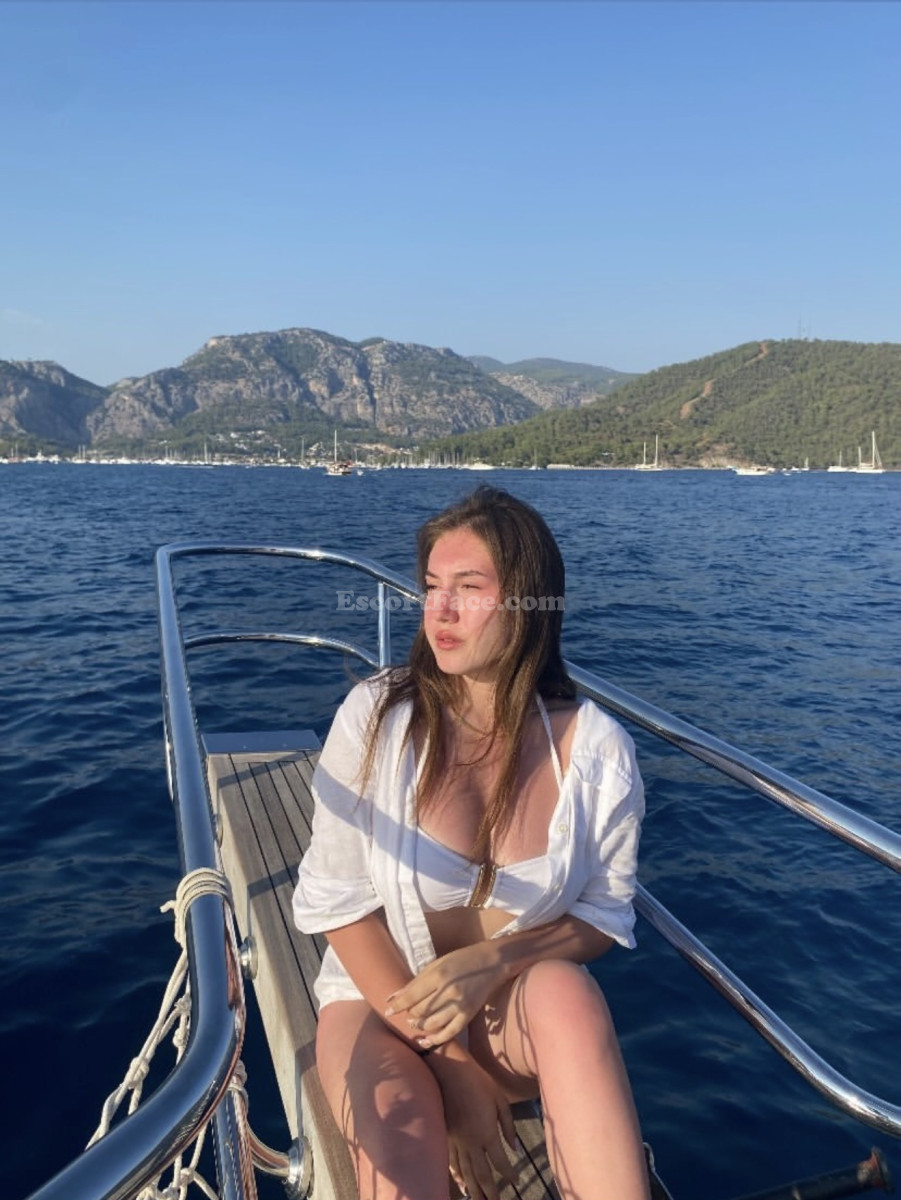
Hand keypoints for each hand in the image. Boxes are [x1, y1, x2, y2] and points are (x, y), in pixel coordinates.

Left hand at [385, 942, 504, 1044]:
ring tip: (414, 1024)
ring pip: (432, 1024)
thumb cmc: (460, 960)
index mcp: (438, 975)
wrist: (491, 962)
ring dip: (419, 1026)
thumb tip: (393, 997)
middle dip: (409, 1014)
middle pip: (420, 1011)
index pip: (411, 996)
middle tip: (406, 1014)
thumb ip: (415, 981)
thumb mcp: (436, 964)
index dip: (397, 1005)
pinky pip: (449, 1032)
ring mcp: (459, 1005)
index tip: (387, 1012)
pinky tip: (426, 1041)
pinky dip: (436, 1039)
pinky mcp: (468, 1014)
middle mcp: (448, 991)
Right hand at [429, 1051, 518, 1199]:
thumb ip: (509, 1126)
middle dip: (490, 1192)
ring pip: (466, 1172)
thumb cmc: (478, 1082)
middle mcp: (472, 1143)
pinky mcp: (446, 1136)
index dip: (509, 1174)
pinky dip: (457, 1176)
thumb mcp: (501, 1100)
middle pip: (482, 1175)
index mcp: (488, 1134)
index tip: (516, 1181)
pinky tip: (462, 1185)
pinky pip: (452, 1162)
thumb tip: (515, 1148)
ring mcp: (456, 1141)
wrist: (450, 1071)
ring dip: (474, 1189)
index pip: (501, 1162)